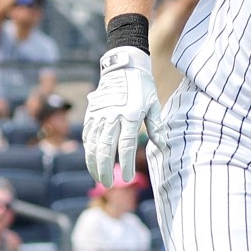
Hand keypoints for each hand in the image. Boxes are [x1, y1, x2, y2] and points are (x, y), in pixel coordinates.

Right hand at [83, 46, 164, 186]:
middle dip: (106, 170)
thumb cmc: (142, 86)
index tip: (128, 178)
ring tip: (99, 177)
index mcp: (130, 115)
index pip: (126, 145)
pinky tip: (91, 160)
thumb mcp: (153, 103)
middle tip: (109, 184)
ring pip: (93, 145)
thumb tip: (162, 145)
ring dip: (94, 164)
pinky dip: (88, 150)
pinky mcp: (91, 113)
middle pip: (106, 149)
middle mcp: (113, 116)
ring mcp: (99, 115)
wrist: (123, 66)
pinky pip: (87, 136)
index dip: (126, 164)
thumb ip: (156, 126)